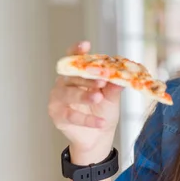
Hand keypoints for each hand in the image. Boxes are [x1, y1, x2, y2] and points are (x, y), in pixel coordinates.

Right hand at [47, 41, 122, 163]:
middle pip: (72, 76)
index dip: (77, 51)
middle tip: (102, 81)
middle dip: (87, 78)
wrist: (99, 135)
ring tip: (98, 97)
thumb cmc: (103, 110)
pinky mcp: (57, 115)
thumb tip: (122, 75)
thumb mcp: (112, 97)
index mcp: (76, 74)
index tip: (86, 45)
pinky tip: (101, 122)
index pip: (74, 59)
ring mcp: (58, 99)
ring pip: (69, 94)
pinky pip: (72, 116)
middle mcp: (63, 83)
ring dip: (84, 95)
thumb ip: (114, 86)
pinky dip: (87, 119)